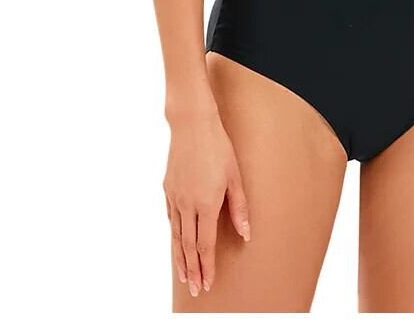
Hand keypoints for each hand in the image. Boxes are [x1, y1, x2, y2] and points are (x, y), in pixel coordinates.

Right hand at [163, 111, 250, 297]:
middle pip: (188, 246)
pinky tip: (175, 241)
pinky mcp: (168, 188)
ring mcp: (175, 197)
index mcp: (207, 203)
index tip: (208, 282)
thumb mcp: (236, 176)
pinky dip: (173, 233)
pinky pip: (170, 217)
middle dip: (193, 270)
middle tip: (196, 290)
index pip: (205, 245)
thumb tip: (246, 234)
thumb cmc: (219, 146)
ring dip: (180, 258)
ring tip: (184, 275)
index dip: (207, 266)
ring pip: (176, 235)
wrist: (192, 124)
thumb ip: (240, 207)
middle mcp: (188, 204)